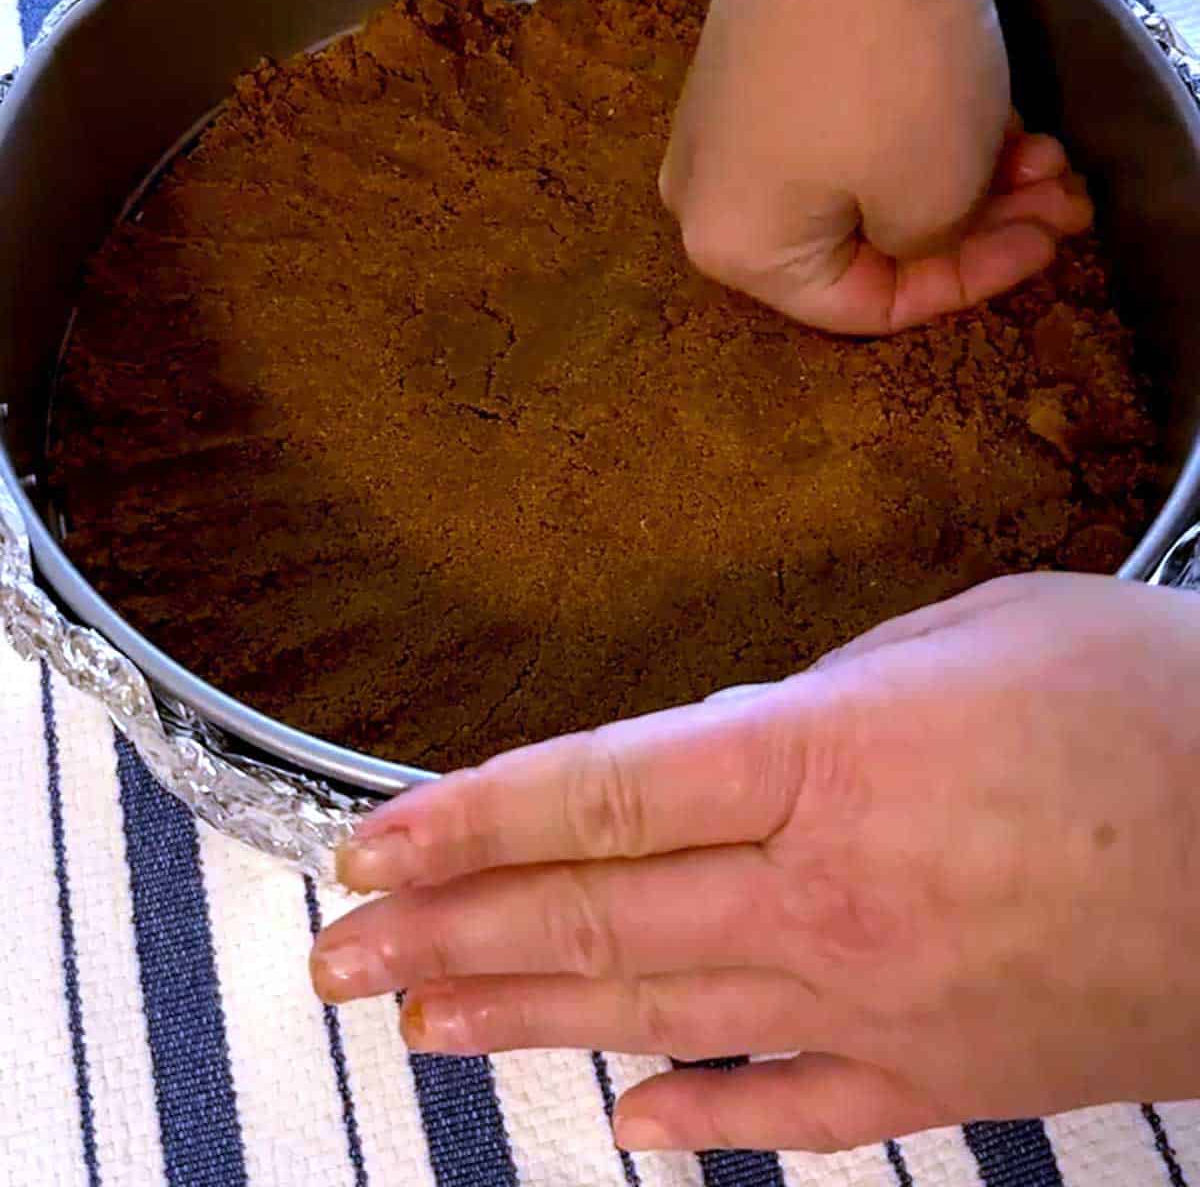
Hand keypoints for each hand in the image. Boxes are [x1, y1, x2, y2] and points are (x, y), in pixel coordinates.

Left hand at [310, 575, 1199, 1153]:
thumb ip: (840, 682)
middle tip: (339, 957)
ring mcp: (881, 999)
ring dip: (525, 1020)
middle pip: (595, 918)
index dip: (466, 820)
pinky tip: (628, 1118)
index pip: (598, 795)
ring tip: (420, 1024)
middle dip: (448, 933)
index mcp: (832, 754)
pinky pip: (792, 1111)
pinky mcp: (946, 1075)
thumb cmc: (1156, 708)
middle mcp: (830, 890)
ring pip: (658, 1018)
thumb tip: (755, 731)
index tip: (369, 846)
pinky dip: (700, 1115)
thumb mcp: (980, 630)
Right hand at [659, 0, 1091, 334]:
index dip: (966, 285)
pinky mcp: (756, 44)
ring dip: (961, 168)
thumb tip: (918, 229)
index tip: (1042, 247)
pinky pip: (841, 115)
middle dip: (973, 221)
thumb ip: (926, 248)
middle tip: (1058, 198)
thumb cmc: (890, 74)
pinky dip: (918, 121)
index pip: (861, 305)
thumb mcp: (932, 198)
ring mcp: (725, 108)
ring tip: (1045, 147)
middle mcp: (706, 184)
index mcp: (730, 245)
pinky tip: (995, 104)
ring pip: (861, 170)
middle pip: (861, 235)